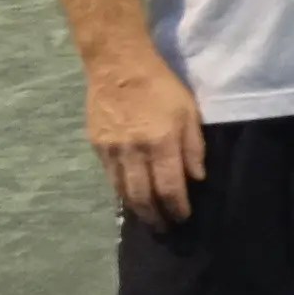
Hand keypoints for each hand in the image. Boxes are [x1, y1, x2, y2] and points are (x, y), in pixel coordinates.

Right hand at [87, 47, 204, 229]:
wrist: (118, 66)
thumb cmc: (161, 86)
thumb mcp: (189, 112)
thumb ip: (194, 147)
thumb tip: (197, 178)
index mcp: (161, 143)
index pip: (170, 187)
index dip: (177, 207)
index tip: (184, 217)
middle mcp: (134, 152)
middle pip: (143, 197)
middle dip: (156, 217)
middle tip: (165, 228)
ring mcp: (112, 151)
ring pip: (123, 192)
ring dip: (137, 209)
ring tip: (149, 218)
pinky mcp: (96, 147)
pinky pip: (110, 178)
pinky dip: (121, 191)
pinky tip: (130, 196)